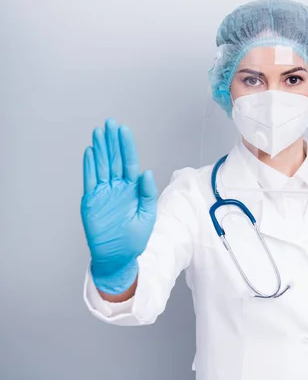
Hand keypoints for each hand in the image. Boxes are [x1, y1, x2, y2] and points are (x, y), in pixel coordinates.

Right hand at [80, 119, 157, 293]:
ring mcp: (103, 193)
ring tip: (99, 132)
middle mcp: (117, 188)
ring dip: (100, 149)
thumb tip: (147, 172)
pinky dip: (89, 166)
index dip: (126, 146)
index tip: (124, 130)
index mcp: (132, 189)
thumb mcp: (147, 215)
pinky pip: (90, 180)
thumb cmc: (134, 238)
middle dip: (112, 141)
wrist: (118, 256)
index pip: (129, 162)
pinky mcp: (91, 201)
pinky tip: (89, 152)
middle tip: (110, 123)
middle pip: (114, 160)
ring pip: (101, 166)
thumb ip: (146, 193)